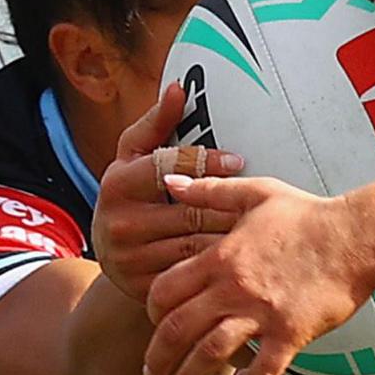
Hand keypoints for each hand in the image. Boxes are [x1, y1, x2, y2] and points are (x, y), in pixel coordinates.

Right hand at [91, 80, 244, 302]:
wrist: (111, 258)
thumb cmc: (132, 195)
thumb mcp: (133, 157)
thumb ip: (156, 124)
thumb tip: (178, 87)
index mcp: (118, 184)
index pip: (169, 167)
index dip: (207, 161)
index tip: (240, 159)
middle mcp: (120, 223)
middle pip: (189, 210)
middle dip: (229, 204)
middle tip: (263, 200)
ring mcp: (131, 259)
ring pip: (195, 245)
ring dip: (231, 237)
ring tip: (262, 227)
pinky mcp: (143, 287)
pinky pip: (191, 275)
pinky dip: (218, 267)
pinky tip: (245, 258)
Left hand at [140, 177, 374, 374]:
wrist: (357, 237)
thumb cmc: (309, 214)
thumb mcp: (255, 192)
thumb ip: (209, 189)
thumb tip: (171, 180)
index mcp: (221, 257)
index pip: (165, 291)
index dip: (151, 311)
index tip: (154, 323)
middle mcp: (234, 288)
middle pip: (177, 329)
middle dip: (157, 357)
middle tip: (151, 373)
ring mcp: (262, 313)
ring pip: (209, 354)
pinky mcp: (291, 333)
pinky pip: (263, 368)